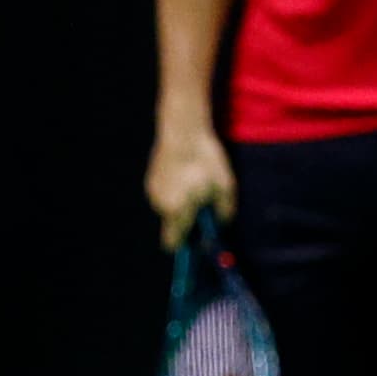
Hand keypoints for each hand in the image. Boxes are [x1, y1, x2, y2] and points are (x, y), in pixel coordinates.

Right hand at [146, 117, 234, 243]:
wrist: (183, 131)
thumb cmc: (207, 160)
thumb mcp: (225, 187)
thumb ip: (224, 212)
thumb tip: (221, 225)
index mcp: (177, 210)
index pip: (173, 242)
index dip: (185, 244)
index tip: (196, 242)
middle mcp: (161, 204)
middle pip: (173, 225)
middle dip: (187, 221)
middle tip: (203, 205)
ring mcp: (154, 191)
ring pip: (169, 209)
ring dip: (181, 204)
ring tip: (195, 184)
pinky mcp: (151, 179)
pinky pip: (165, 194)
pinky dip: (174, 191)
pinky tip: (184, 174)